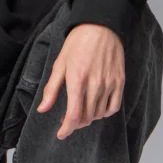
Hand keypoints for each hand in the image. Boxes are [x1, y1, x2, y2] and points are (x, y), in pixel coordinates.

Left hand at [37, 23, 124, 139]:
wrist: (100, 27)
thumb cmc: (77, 44)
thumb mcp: (59, 64)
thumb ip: (51, 89)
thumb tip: (42, 109)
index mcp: (77, 80)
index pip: (74, 115)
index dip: (66, 129)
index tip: (61, 134)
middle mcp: (95, 85)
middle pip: (86, 117)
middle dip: (75, 124)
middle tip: (67, 120)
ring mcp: (109, 84)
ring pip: (99, 114)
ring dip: (88, 118)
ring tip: (80, 111)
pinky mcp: (120, 81)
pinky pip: (113, 107)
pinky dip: (104, 113)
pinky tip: (97, 108)